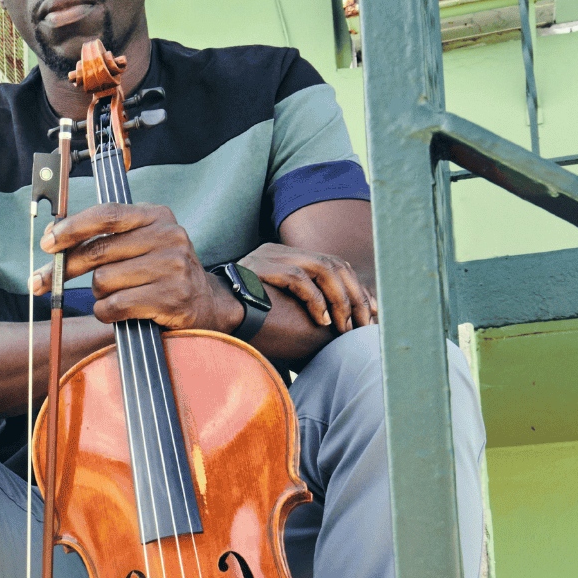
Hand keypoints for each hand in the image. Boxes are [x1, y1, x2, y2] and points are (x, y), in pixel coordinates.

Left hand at [27, 203, 238, 332]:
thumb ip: (103, 237)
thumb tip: (51, 236)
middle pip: (98, 251)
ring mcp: (172, 267)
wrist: (205, 304)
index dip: (71, 228)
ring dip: (98, 295)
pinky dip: (106, 313)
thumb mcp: (140, 243)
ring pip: (104, 281)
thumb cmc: (160, 273)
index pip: (106, 215)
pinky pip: (116, 305)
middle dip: (64, 268)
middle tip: (42, 282)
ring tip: (113, 297)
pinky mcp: (171, 298)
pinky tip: (116, 313)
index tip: (47, 242)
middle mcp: (168, 236)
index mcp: (156, 215)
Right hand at [240, 244, 376, 330]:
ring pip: (324, 269)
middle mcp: (282, 251)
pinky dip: (316, 300)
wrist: (206, 312)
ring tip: (344, 326)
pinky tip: (322, 320)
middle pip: (334, 265)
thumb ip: (301, 304)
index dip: (356, 287)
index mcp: (287, 257)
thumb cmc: (241, 318)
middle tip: (364, 323)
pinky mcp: (262, 266)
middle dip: (355, 296)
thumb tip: (333, 321)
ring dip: (340, 300)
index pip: (334, 264)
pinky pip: (300, 278)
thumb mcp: (277, 306)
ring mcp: (272, 256)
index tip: (371, 311)